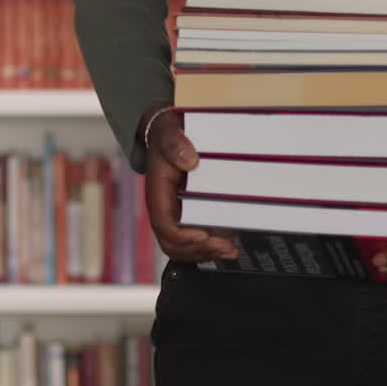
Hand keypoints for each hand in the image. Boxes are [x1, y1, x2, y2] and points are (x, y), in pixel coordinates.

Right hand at [143, 105, 239, 263]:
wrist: (167, 133)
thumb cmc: (168, 135)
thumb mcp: (169, 132)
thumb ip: (175, 144)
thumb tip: (189, 161)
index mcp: (157, 191)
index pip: (163, 223)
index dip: (182, 235)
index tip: (204, 234)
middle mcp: (163, 207)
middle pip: (172, 242)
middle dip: (198, 249)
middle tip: (225, 246)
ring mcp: (173, 213)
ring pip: (181, 248)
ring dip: (204, 253)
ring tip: (229, 250)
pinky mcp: (185, 214)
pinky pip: (190, 241)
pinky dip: (206, 248)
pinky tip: (225, 246)